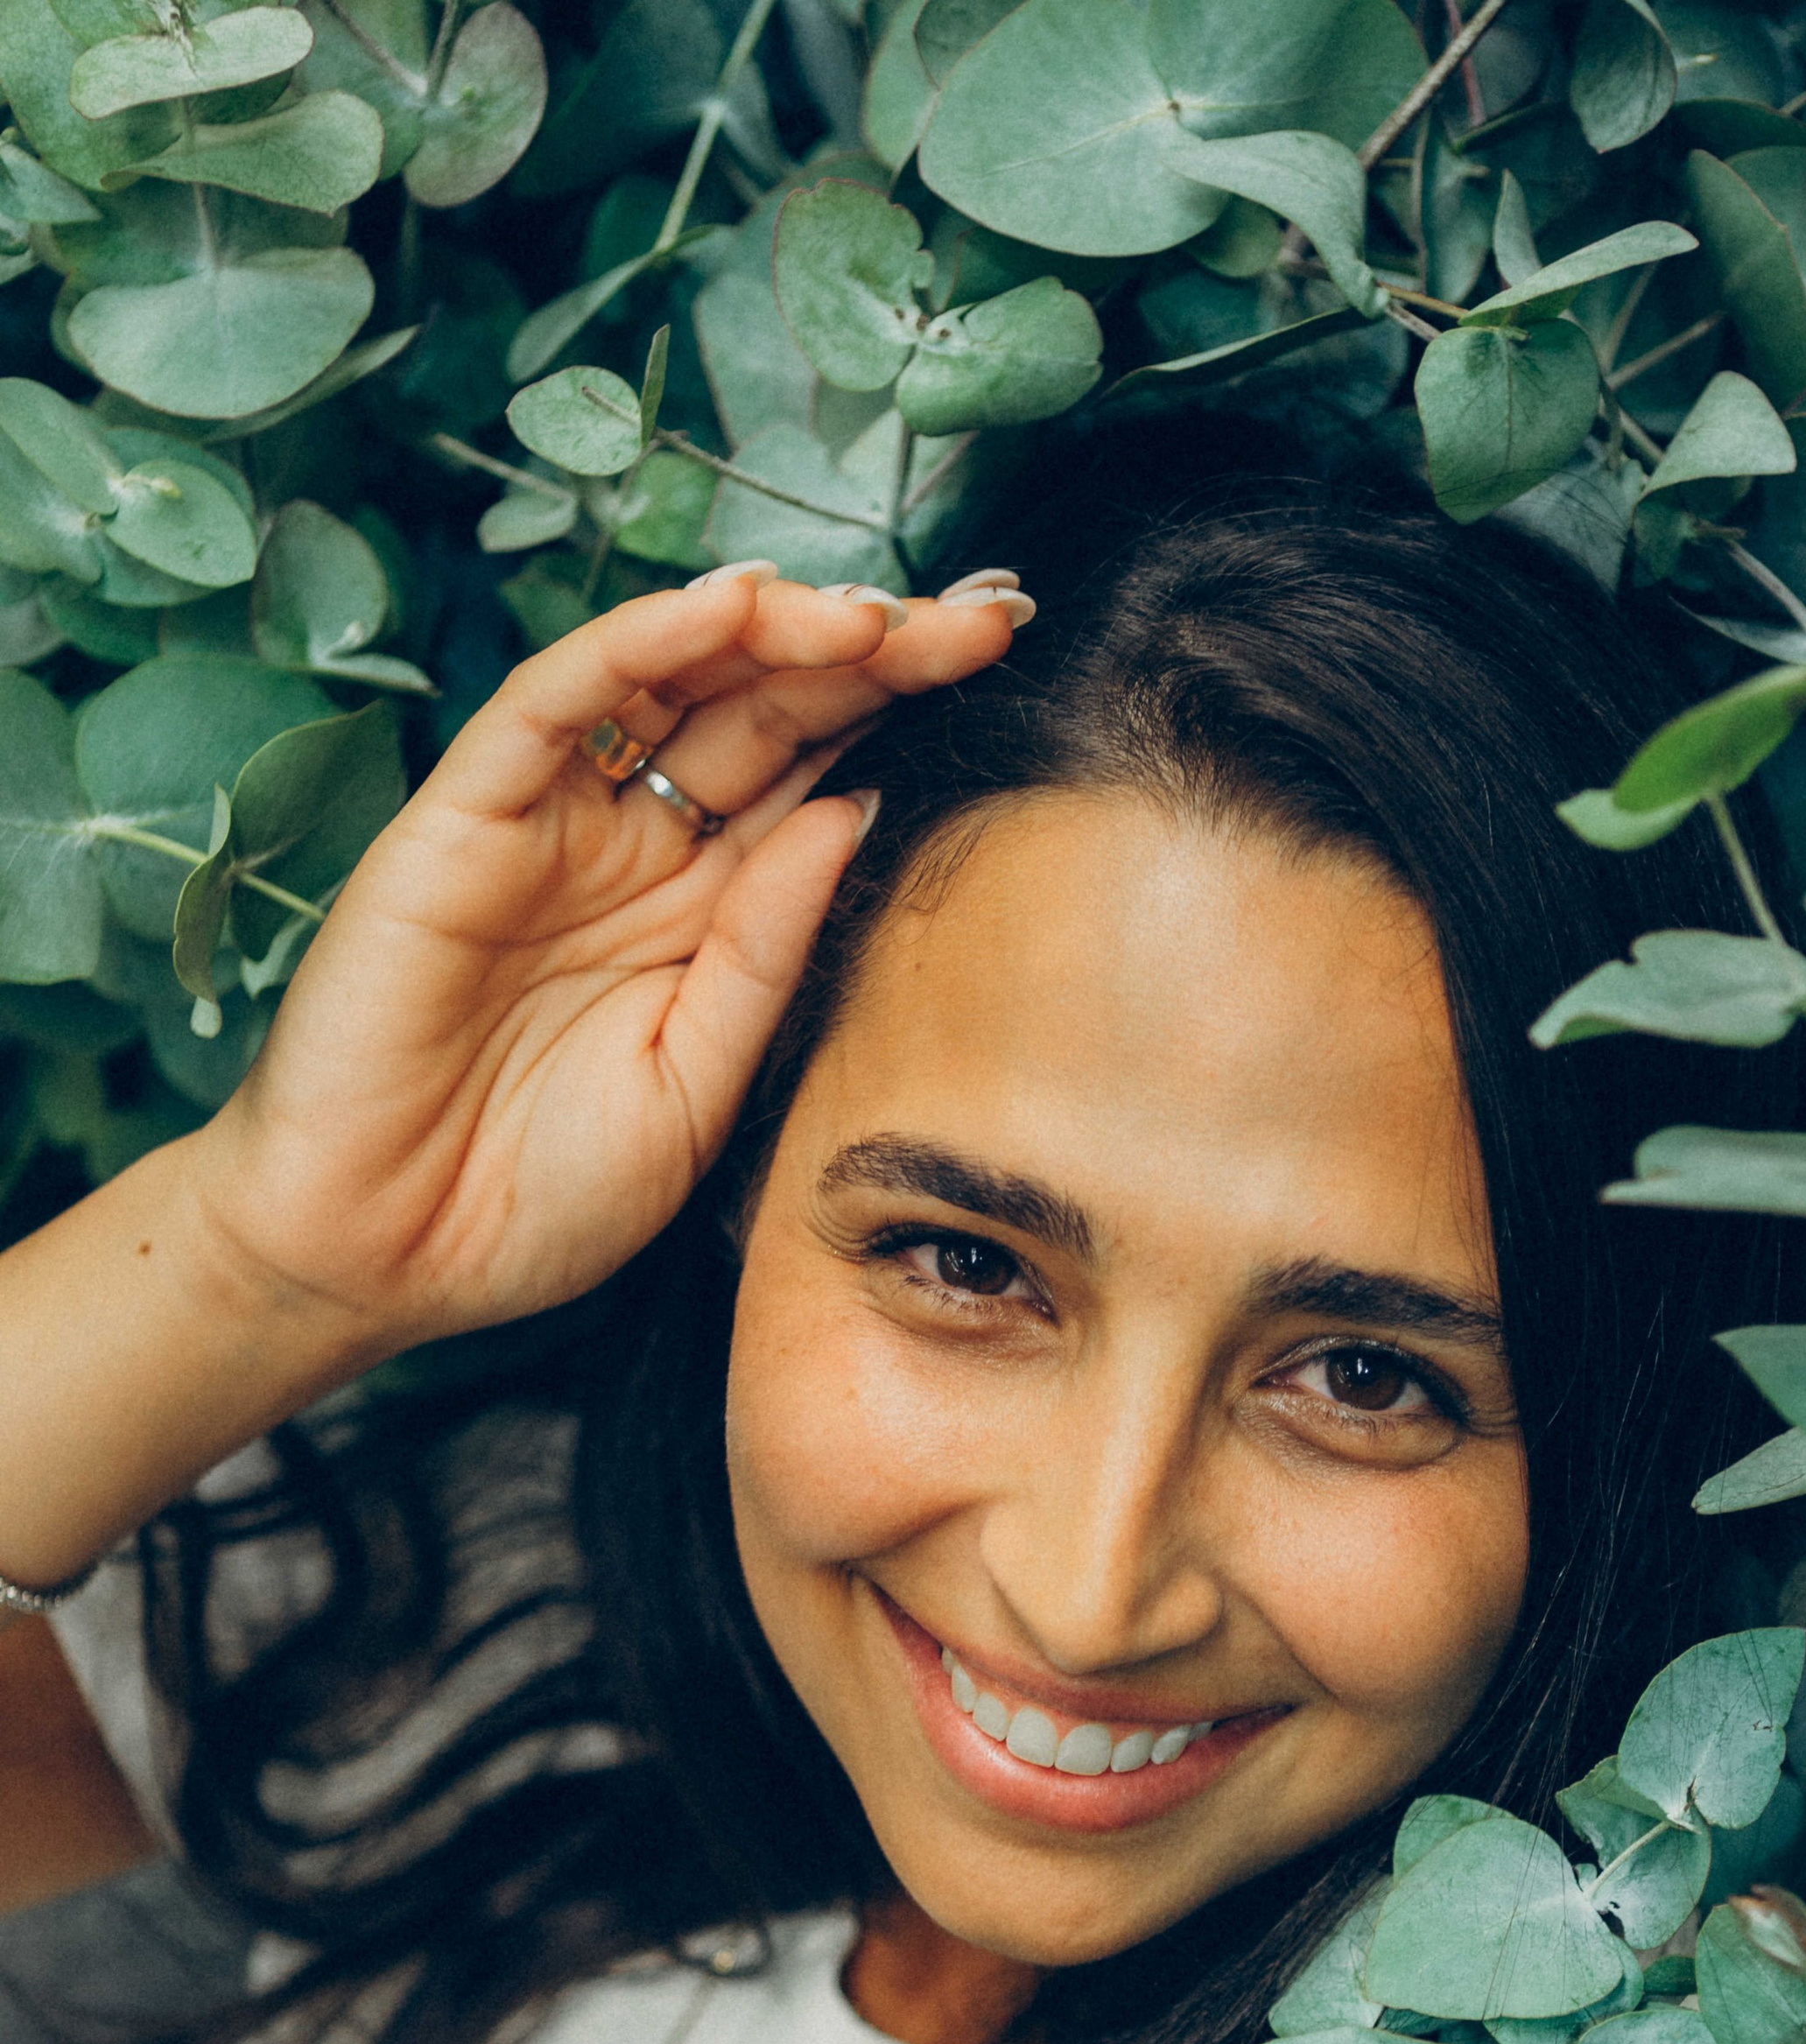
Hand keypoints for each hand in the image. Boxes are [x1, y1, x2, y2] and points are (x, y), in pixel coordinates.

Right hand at [184, 566, 1025, 1356]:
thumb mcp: (697, 1089)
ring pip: (672, 681)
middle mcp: (634, 846)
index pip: (820, 777)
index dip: (906, 711)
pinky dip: (640, 644)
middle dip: (875, 652)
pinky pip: (554, 704)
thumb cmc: (534, 1197)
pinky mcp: (462, 819)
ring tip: (875, 611)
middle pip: (767, 709)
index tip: (1006, 663)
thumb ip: (767, 955)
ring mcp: (550, 824)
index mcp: (703, 911)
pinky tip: (733, 606)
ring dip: (775, 629)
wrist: (385, 1261)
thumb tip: (859, 814)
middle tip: (985, 614)